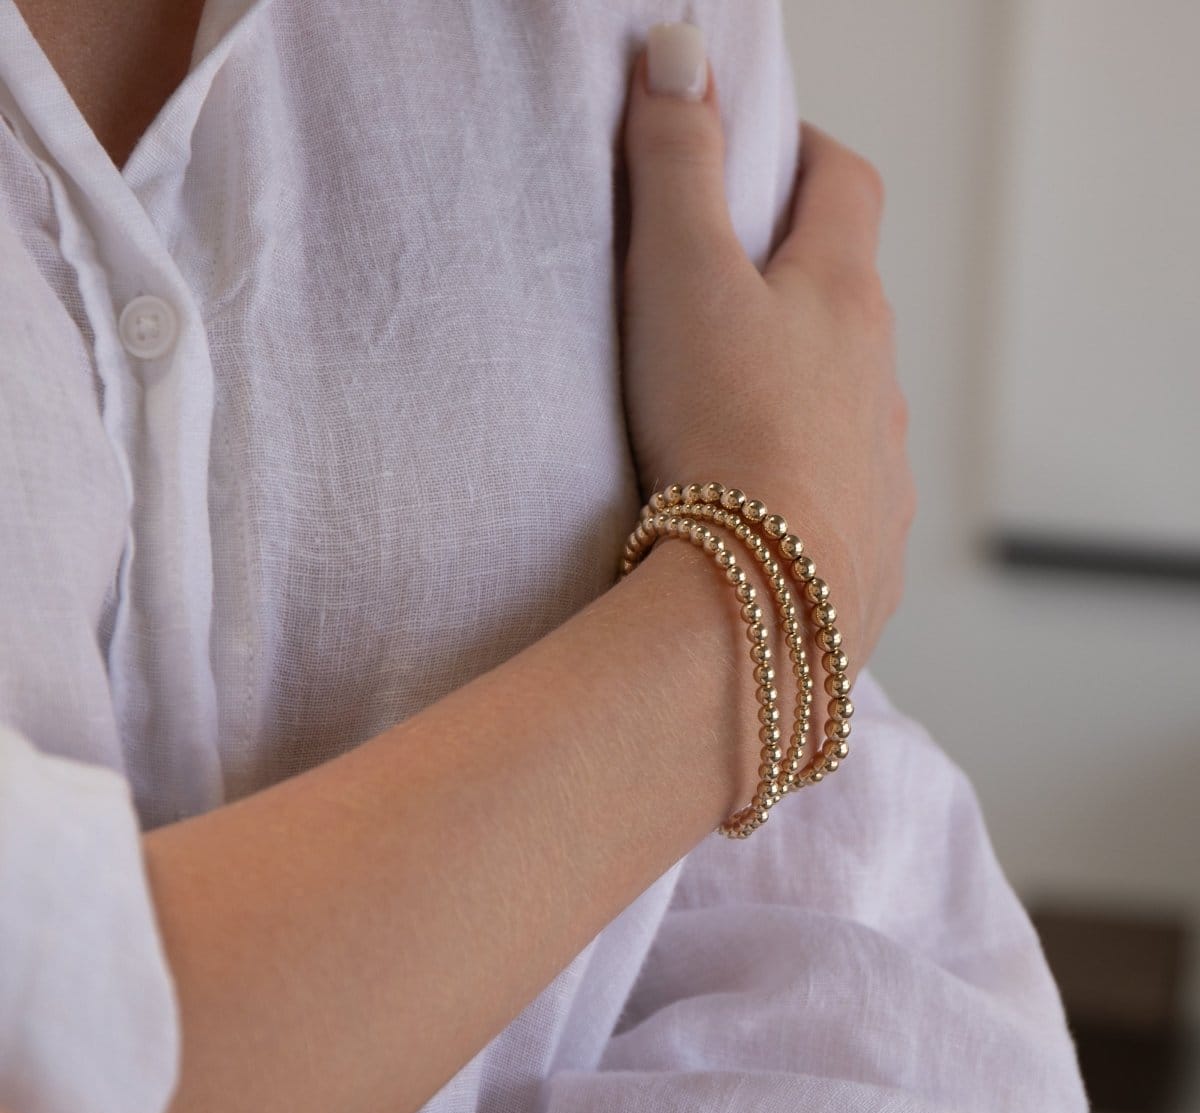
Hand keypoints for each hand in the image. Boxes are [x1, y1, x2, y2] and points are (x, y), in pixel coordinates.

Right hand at [619, 24, 913, 671]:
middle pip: (851, 301)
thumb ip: (676, 162)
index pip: (845, 187)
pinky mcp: (870, 545)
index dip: (807, 155)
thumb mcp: (681, 275)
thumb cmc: (722, 427)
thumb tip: (677, 49)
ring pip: (850, 402)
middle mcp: (878, 378)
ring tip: (736, 411)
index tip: (765, 154)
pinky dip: (810, 480)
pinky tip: (763, 506)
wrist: (762, 596)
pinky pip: (845, 492)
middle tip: (729, 293)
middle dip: (799, 283)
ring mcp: (881, 466)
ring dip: (806, 389)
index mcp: (842, 298)